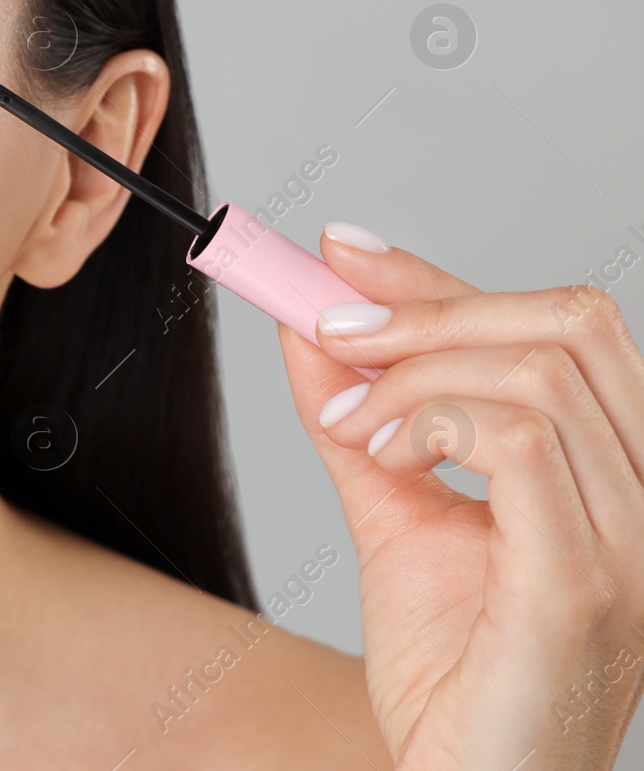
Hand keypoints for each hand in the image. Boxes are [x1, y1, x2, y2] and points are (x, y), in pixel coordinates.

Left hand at [277, 221, 643, 769]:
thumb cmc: (455, 666)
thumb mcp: (395, 512)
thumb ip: (360, 420)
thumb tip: (307, 329)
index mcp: (614, 464)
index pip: (550, 323)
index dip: (437, 276)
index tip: (338, 252)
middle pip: (565, 322)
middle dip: (426, 308)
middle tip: (328, 333)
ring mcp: (631, 536)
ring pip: (540, 369)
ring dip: (414, 375)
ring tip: (352, 426)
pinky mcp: (586, 581)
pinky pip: (525, 441)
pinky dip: (435, 422)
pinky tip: (383, 455)